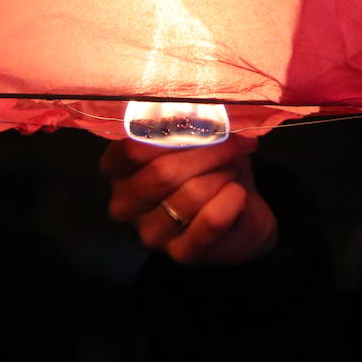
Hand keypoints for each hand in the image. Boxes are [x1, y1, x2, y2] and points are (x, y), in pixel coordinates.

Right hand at [100, 135, 277, 265]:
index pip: (132, 148)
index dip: (174, 131)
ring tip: (231, 172)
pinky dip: (233, 199)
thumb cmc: (212, 167)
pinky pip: (212, 219)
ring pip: (191, 195)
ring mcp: (150, 233)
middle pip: (163, 172)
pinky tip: (237, 194)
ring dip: (222, 175)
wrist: (243, 210)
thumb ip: (189, 123)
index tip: (206, 121)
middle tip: (233, 144)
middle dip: (209, 151)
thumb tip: (203, 108)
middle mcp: (125, 203)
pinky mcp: (181, 253)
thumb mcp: (197, 138)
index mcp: (118, 169)